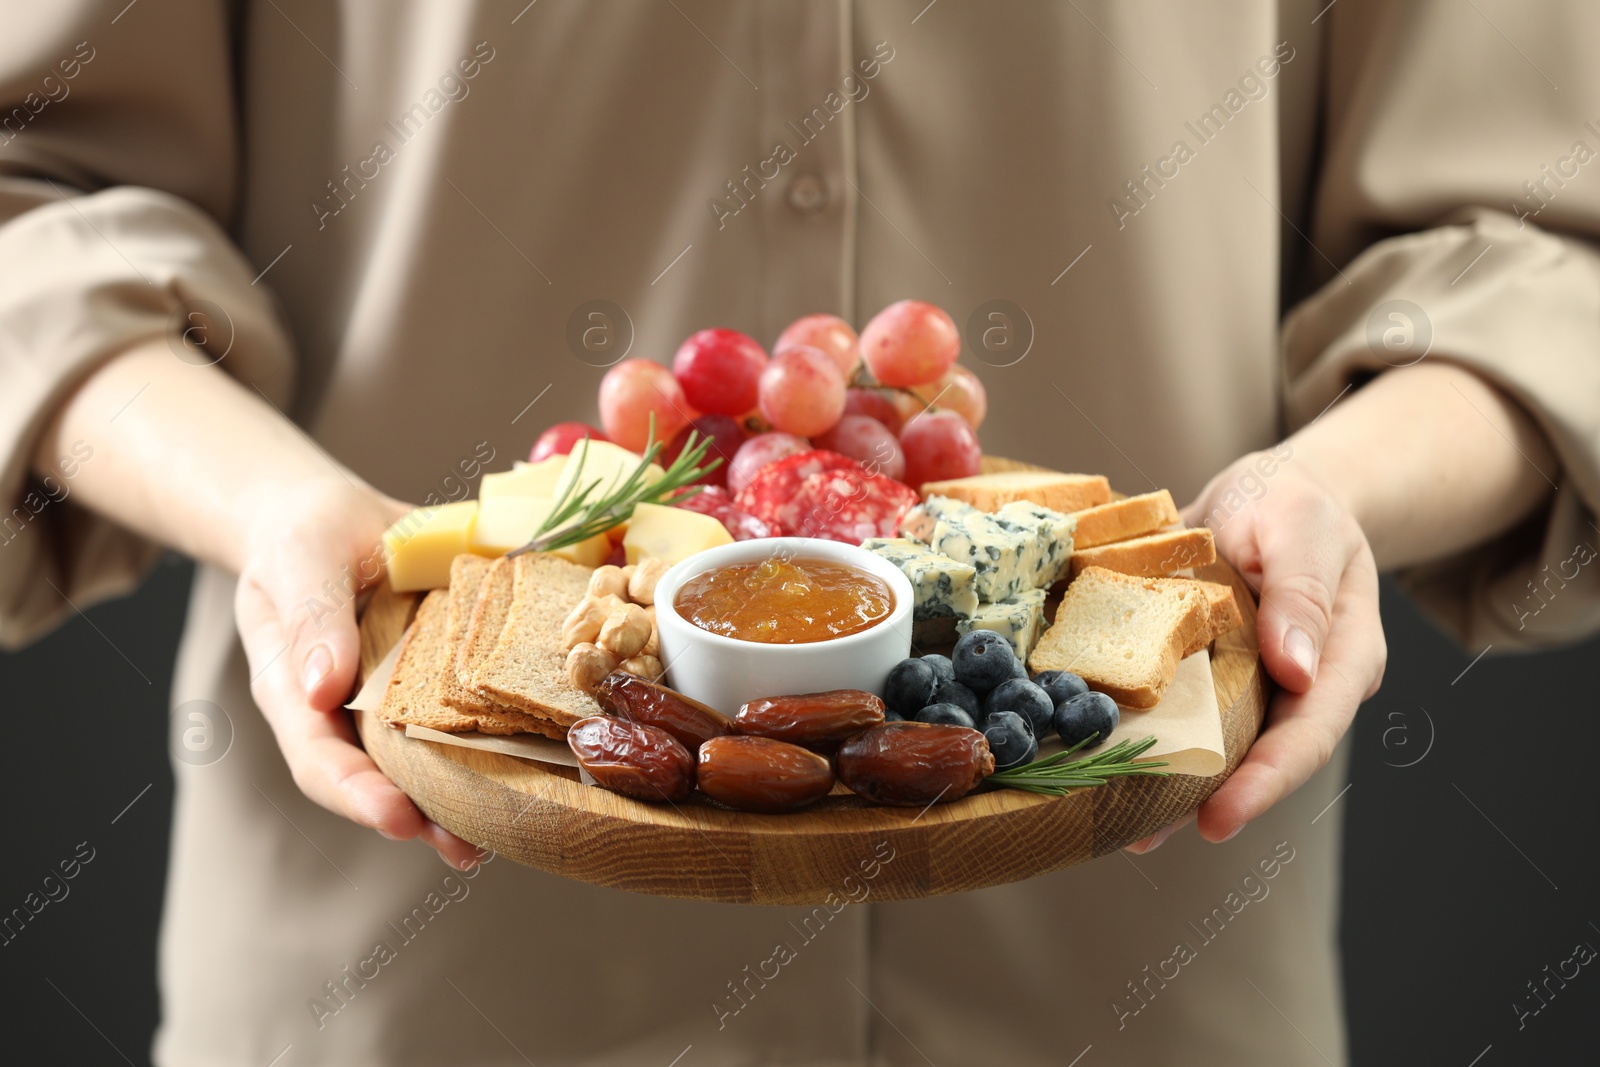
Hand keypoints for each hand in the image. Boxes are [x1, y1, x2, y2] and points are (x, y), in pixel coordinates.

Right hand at [234, 478, 483, 868]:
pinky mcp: (445, 677)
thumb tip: (322, 691)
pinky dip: (506, 736)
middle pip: (381, 781)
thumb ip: (311, 618)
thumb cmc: (303, 536)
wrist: (337, 516)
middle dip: (424, 819)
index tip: (397, 818)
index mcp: (300, 695)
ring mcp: (400, 700)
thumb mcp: (299, 561)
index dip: (357, 795)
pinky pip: (473, 712)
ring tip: (514, 828)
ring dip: (471, 796)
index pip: (320, 761)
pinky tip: (546, 755)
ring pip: (432, 760)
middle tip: (467, 849)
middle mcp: (352, 713)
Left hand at [1126, 449, 1385, 852]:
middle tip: (1148, 834)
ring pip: (1221, 748)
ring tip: (1120, 826)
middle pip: (1265, 758)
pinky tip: (1107, 771)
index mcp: (1343, 657)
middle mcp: (1303, 687)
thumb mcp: (1300, 525)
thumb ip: (1301, 592)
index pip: (1311, 732)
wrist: (1268, 493)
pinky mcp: (1214, 679)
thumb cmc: (1294, 502)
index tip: (1220, 816)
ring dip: (1173, 789)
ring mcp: (1258, 688)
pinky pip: (1185, 717)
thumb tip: (1297, 672)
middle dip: (1211, 801)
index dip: (1267, 779)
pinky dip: (1151, 743)